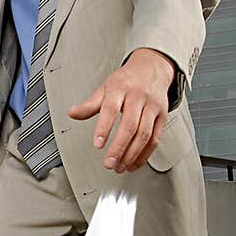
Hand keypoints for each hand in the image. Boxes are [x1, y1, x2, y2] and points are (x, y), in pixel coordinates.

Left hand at [67, 48, 174, 172]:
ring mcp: (152, 107)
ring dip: (132, 154)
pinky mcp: (162, 116)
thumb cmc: (126, 80)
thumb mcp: (105, 88)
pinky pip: (155, 138)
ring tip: (120, 167)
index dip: (104, 128)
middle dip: (119, 147)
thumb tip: (72, 113)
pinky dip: (144, 154)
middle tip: (109, 163)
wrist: (152, 68)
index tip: (98, 145)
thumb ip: (90, 104)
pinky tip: (133, 163)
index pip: (111, 109)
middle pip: (130, 125)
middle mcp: (138, 97)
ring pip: (144, 134)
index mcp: (120, 88)